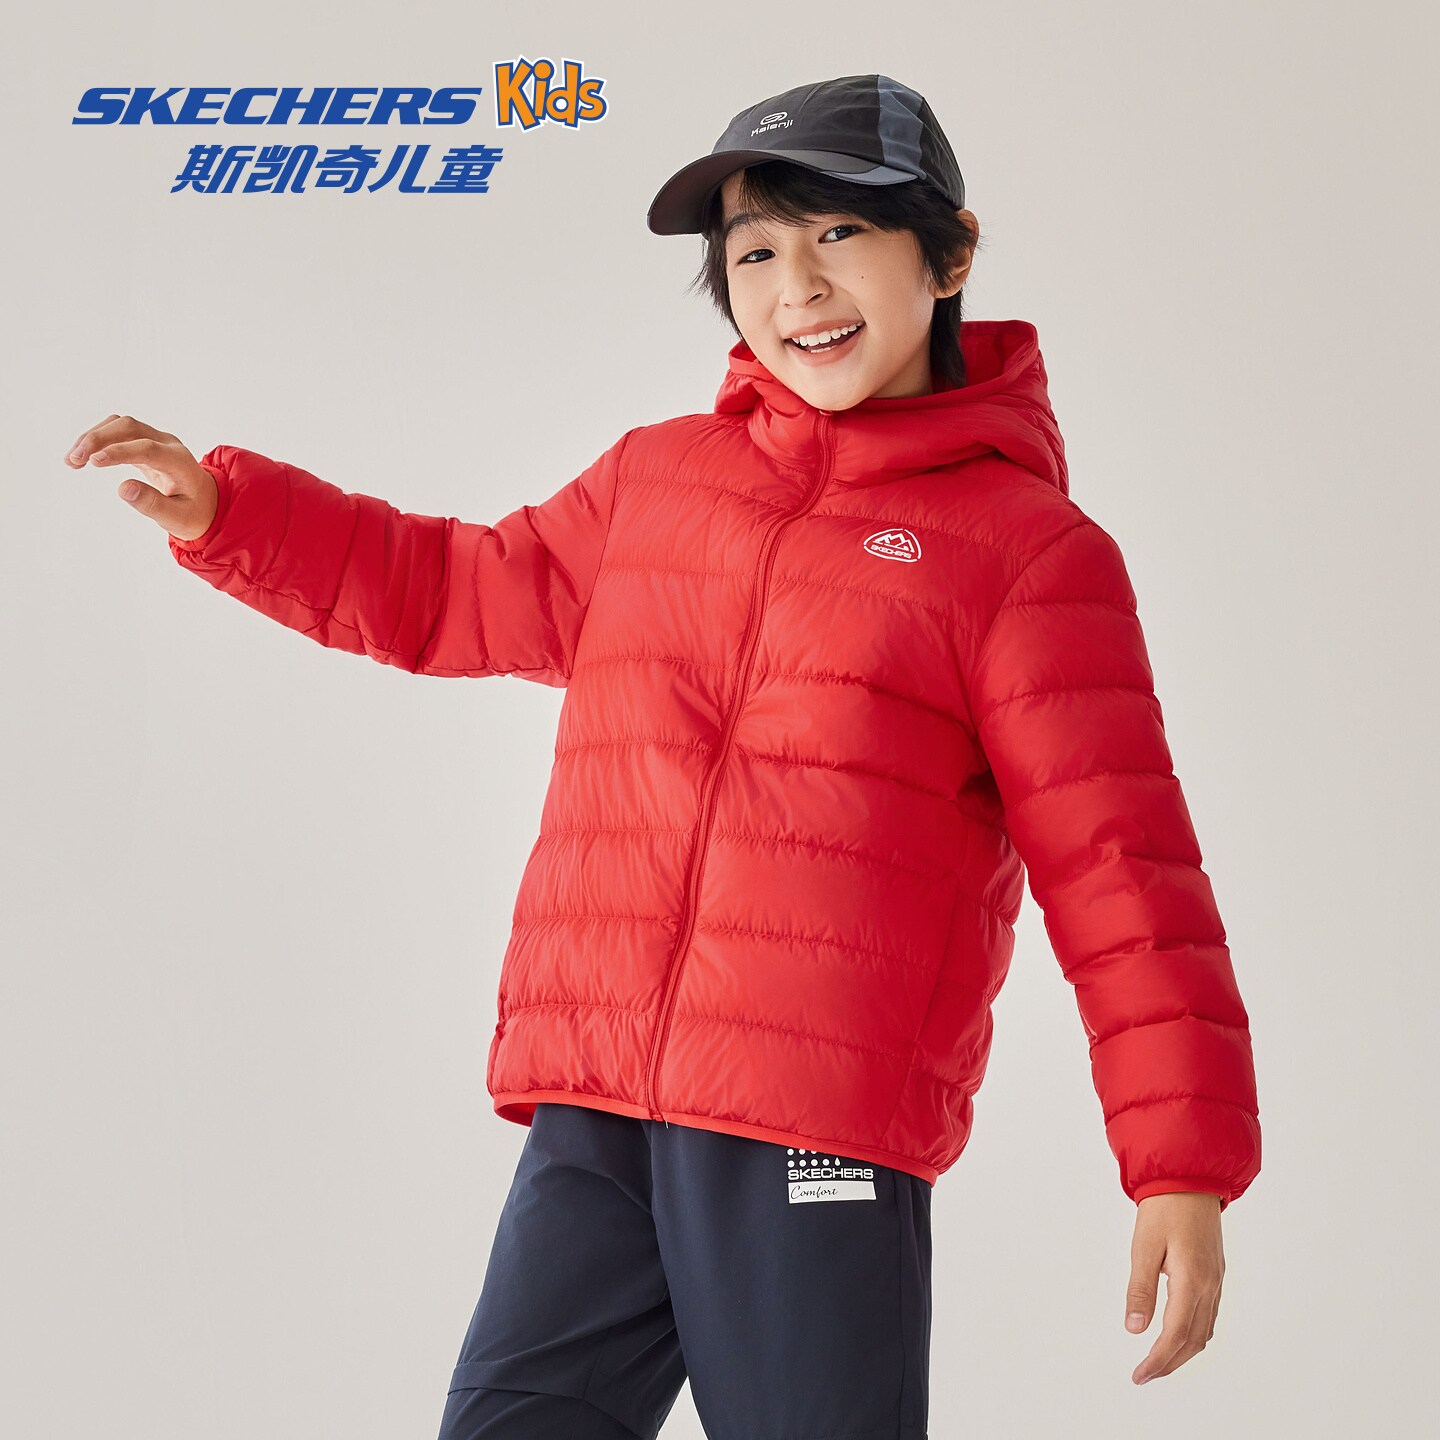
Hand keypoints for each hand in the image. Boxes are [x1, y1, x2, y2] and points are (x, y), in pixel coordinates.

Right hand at [64, 414, 217, 542]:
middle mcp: (169, 444)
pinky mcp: (145, 442)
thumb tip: (123, 489)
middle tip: (73, 460)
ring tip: (72, 460)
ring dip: (93, 437)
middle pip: (130, 427)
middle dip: (98, 439)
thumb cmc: (194, 513)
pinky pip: (118, 432)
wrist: (206, 504)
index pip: (147, 448)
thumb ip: (153, 504)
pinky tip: (82, 457)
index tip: (93, 462)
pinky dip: (98, 440)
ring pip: (120, 425)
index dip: (119, 452)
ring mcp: (157, 440)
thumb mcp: (178, 519)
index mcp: (180, 462)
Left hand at [1125, 1191, 1224, 1383]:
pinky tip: (1177, 1335)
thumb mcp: (1143, 1247)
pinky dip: (1193, 1334)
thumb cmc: (1164, 1208)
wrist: (1190, 1179)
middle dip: (1169, 1363)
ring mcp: (1216, 1281)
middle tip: (1144, 1375)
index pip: (1175, 1335)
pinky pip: (1208, 1316)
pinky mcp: (1215, 1274)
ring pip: (1204, 1331)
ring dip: (1182, 1352)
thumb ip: (1140, 1290)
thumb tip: (1135, 1329)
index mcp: (1192, 1281)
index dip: (1158, 1360)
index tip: (1140, 1375)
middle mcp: (1210, 1286)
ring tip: (1158, 1362)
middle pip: (1193, 1341)